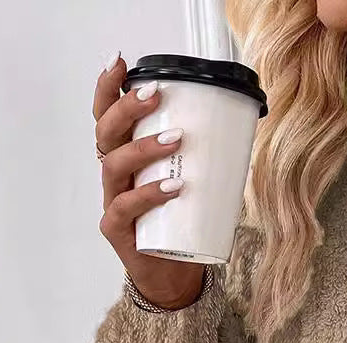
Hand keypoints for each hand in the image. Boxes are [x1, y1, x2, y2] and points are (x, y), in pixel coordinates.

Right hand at [93, 52, 205, 308]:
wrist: (174, 275)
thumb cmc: (183, 226)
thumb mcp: (194, 186)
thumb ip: (206, 160)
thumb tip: (240, 129)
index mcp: (127, 160)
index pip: (109, 118)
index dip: (109, 90)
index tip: (120, 63)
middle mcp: (115, 177)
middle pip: (107, 133)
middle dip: (127, 109)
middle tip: (155, 95)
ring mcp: (113, 202)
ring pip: (114, 165)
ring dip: (145, 148)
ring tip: (177, 139)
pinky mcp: (117, 230)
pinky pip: (126, 207)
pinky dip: (149, 194)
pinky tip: (172, 188)